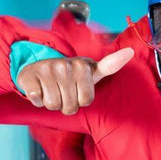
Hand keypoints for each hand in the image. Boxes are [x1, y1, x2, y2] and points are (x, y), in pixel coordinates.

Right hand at [18, 49, 133, 114]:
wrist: (38, 66)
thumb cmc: (70, 74)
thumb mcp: (91, 71)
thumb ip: (110, 65)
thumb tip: (130, 52)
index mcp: (82, 66)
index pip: (86, 99)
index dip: (82, 99)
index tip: (79, 88)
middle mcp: (65, 65)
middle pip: (70, 107)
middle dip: (66, 104)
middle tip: (63, 92)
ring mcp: (46, 70)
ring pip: (53, 105)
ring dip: (52, 103)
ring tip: (52, 89)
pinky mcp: (29, 76)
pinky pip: (37, 100)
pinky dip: (37, 100)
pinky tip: (39, 89)